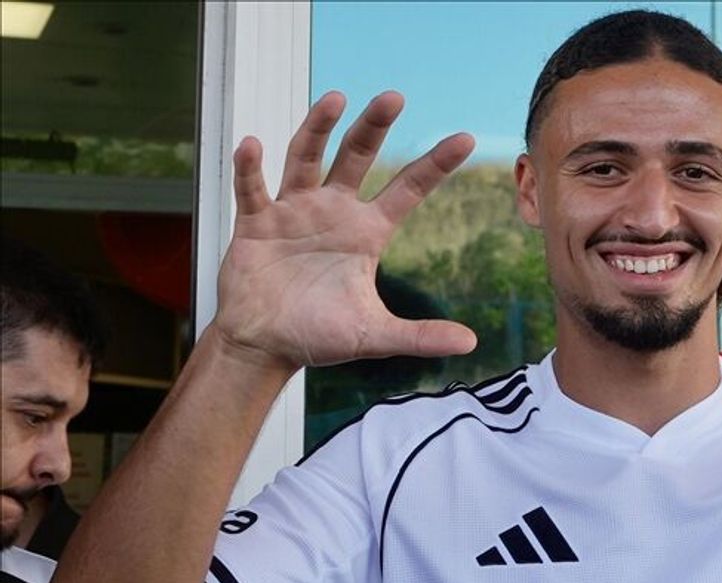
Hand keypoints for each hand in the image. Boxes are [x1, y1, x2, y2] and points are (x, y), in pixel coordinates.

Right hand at [212, 91, 477, 369]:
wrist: (266, 346)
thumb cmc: (320, 336)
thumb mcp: (374, 335)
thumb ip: (419, 336)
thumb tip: (470, 344)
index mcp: (367, 231)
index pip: (408, 188)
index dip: (436, 164)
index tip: (466, 138)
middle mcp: (333, 210)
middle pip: (357, 156)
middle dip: (373, 126)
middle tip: (394, 97)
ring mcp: (293, 211)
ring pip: (306, 158)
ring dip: (318, 128)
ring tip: (335, 99)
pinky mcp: (256, 222)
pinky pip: (253, 188)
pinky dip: (251, 167)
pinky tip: (252, 144)